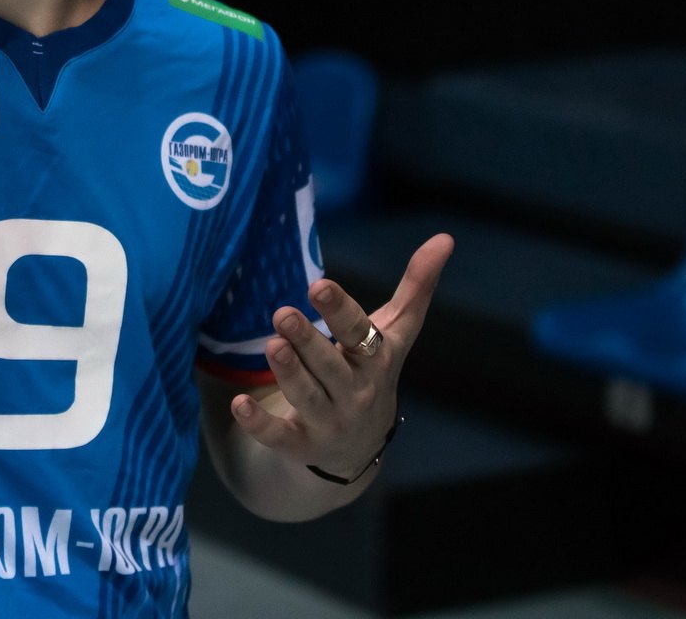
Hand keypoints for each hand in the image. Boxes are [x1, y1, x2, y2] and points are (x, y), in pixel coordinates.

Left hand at [229, 233, 454, 478]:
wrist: (359, 449)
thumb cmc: (371, 372)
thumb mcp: (395, 333)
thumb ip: (416, 288)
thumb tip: (445, 237)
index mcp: (374, 359)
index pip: (358, 332)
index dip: (339, 310)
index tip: (319, 285)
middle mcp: (354, 391)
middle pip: (330, 366)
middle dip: (307, 341)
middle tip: (282, 314)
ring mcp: (329, 421)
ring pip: (307, 397)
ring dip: (289, 373)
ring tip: (271, 346)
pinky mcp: (301, 444)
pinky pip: (280, 437)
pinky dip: (259, 423)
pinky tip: (239, 405)